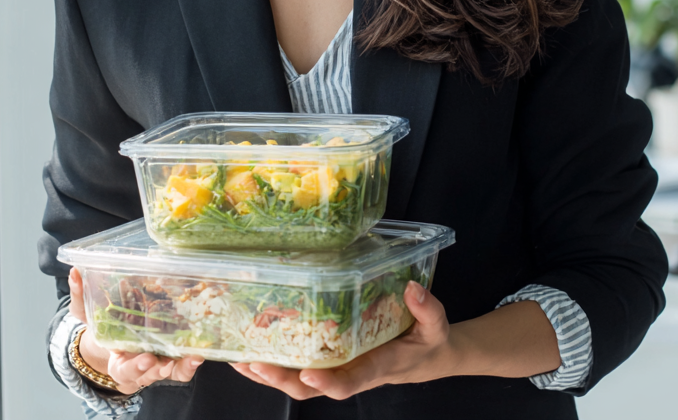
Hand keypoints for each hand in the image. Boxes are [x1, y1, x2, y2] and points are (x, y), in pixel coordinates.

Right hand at [68, 267, 202, 395]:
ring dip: (183, 367)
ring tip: (194, 357)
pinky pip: (183, 363)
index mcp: (118, 361)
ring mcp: (158, 363)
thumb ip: (81, 295)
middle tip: (169, 361)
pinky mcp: (173, 354)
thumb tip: (75, 272)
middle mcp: (140, 367)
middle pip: (151, 374)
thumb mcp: (88, 312)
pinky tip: (201, 349)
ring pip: (172, 372)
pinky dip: (191, 360)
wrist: (118, 337)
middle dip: (161, 369)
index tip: (146, 358)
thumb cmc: (103, 327)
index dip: (135, 366)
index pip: (125, 369)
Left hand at [230, 281, 454, 400]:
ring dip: (270, 374)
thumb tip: (413, 289)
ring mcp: (338, 369)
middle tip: (257, 364)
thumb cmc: (428, 341)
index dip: (329, 382)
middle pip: (312, 389)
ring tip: (241, 360)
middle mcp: (351, 373)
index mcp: (377, 367)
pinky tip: (250, 354)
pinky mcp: (330, 360)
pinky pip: (298, 369)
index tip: (310, 375)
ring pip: (298, 383)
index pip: (351, 381)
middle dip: (283, 380)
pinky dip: (273, 365)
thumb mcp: (436, 326)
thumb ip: (427, 310)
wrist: (425, 358)